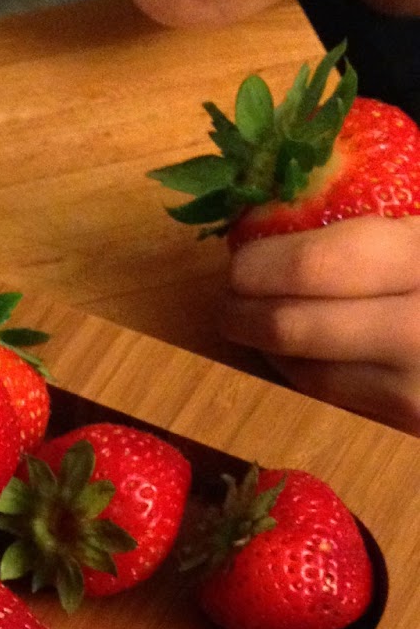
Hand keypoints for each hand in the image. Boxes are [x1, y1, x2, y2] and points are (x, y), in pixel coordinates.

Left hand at [221, 216, 419, 434]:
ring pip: (304, 371)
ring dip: (267, 345)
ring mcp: (415, 390)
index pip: (316, 267)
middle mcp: (419, 328)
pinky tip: (301, 350)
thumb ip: (383, 222)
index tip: (239, 257)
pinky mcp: (409, 427)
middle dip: (243, 311)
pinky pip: (333, 399)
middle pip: (294, 328)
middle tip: (228, 297)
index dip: (260, 264)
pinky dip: (304, 372)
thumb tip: (282, 202)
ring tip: (256, 319)